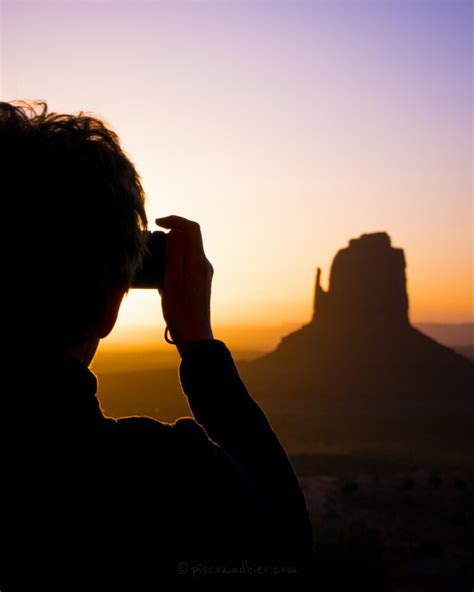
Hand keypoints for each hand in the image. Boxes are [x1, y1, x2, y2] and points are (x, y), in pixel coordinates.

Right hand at [155, 215, 213, 352]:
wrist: (194, 336)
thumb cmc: (180, 312)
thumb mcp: (171, 282)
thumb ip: (175, 255)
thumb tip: (176, 230)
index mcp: (198, 262)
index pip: (191, 228)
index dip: (174, 219)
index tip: (156, 223)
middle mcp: (204, 264)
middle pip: (191, 236)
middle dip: (172, 230)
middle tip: (153, 236)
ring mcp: (203, 273)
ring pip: (189, 249)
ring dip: (172, 245)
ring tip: (155, 255)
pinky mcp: (200, 282)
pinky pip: (188, 261)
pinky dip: (175, 259)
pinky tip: (162, 272)